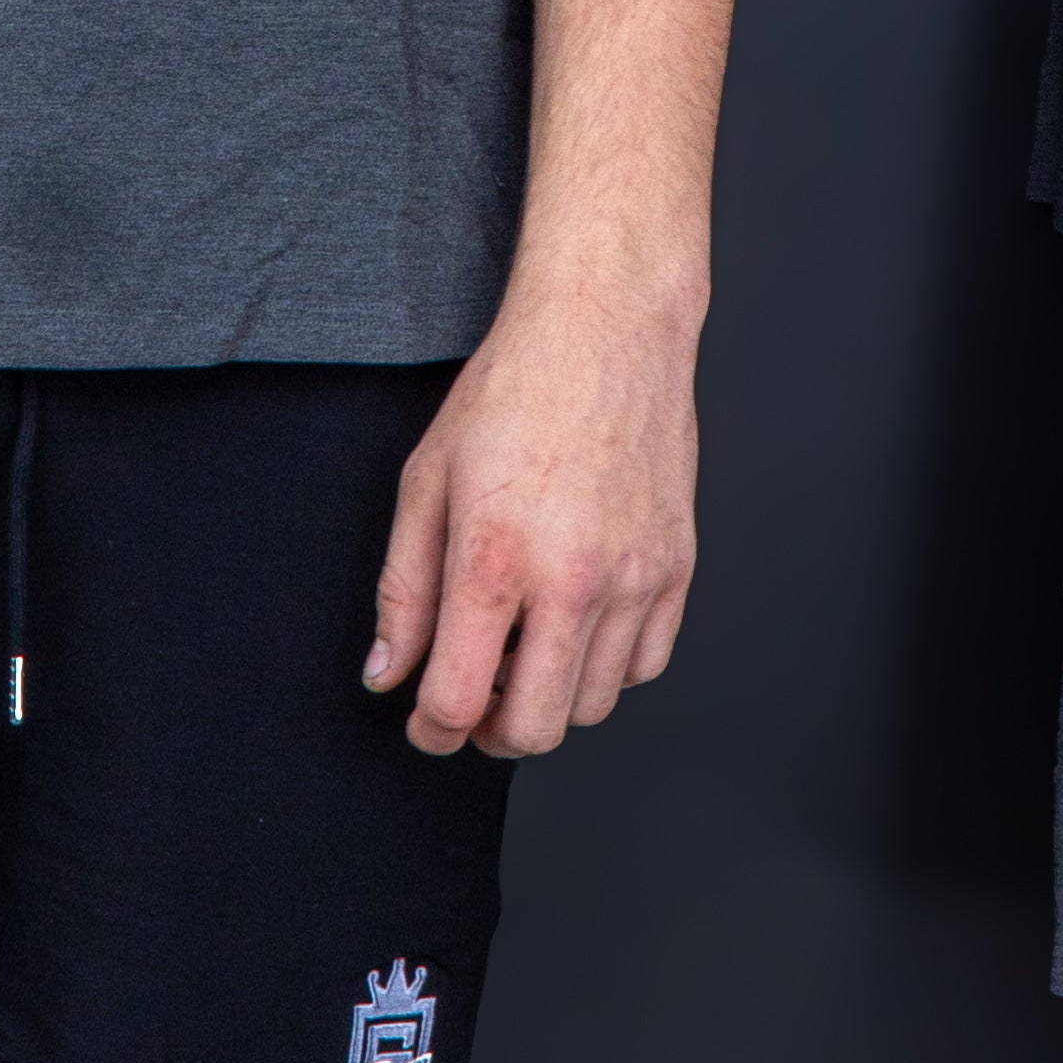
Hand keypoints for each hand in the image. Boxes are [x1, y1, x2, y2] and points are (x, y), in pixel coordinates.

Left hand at [365, 279, 698, 760]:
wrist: (605, 330)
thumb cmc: (512, 392)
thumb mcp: (426, 481)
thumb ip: (404, 590)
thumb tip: (387, 674)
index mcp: (493, 558)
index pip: (457, 700)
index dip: (430, 731)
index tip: (424, 723)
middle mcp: (571, 580)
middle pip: (534, 729)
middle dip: (491, 732)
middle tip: (473, 698)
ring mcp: (634, 578)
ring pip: (591, 706)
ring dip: (549, 697)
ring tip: (523, 647)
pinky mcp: (676, 568)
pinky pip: (643, 666)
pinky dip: (605, 668)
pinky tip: (575, 625)